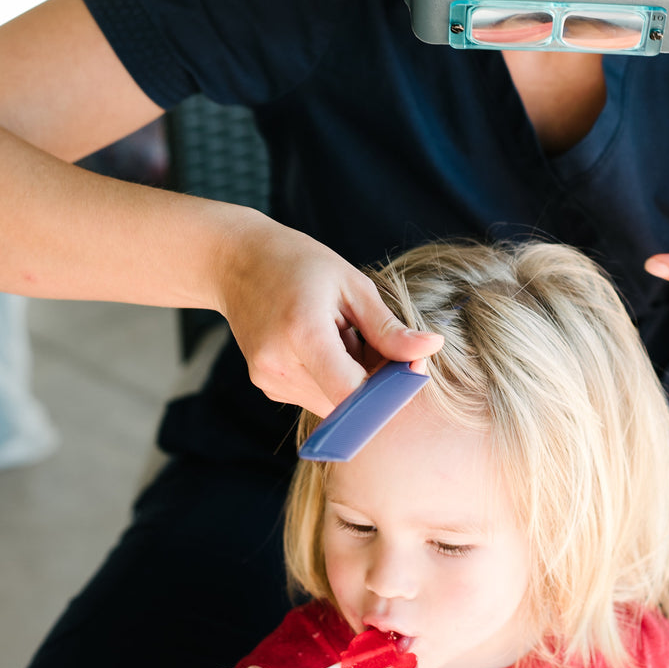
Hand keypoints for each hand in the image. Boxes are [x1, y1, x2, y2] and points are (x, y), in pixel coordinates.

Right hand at [215, 217, 443, 414]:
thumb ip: (388, 328)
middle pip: (348, 402)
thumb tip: (431, 349)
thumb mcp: (351, 285)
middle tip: (379, 341)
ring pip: (335, 404)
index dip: (389, 391)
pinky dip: (333, 380)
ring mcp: (269, 380)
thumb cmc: (299, 263)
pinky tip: (325, 345)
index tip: (410, 370)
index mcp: (302, 333)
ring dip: (354, 382)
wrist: (237, 263)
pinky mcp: (268, 386)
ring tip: (344, 337)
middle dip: (376, 383)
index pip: (353, 393)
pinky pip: (317, 397)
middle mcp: (279, 365)